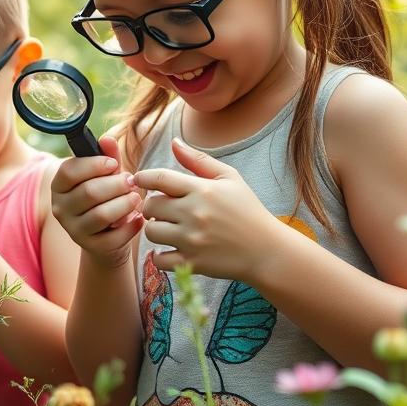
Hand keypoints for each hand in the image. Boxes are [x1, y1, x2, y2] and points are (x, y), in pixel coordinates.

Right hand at [49, 136, 142, 267]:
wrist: (107, 235)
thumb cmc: (106, 196)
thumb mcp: (106, 175)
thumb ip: (108, 157)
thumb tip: (108, 139)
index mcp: (59, 186)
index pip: (69, 171)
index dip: (94, 165)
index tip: (114, 164)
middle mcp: (60, 208)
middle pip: (89, 192)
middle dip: (116, 184)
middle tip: (132, 181)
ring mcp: (73, 229)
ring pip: (101, 215)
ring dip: (124, 204)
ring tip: (137, 198)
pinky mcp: (90, 247)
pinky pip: (113, 237)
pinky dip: (130, 227)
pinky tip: (138, 218)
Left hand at [134, 138, 279, 280]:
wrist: (267, 250)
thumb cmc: (248, 211)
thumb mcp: (230, 179)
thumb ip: (199, 161)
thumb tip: (174, 142)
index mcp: (202, 190)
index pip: (159, 178)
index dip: (143, 177)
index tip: (139, 180)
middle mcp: (194, 214)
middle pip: (150, 206)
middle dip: (152, 206)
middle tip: (162, 209)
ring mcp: (192, 240)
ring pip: (151, 232)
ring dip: (155, 230)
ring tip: (168, 229)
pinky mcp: (193, 263)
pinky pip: (159, 260)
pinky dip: (160, 257)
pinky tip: (170, 250)